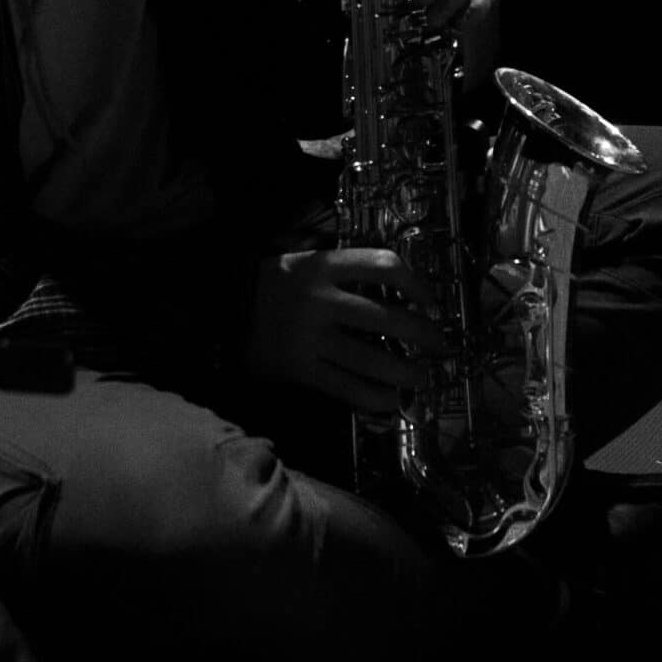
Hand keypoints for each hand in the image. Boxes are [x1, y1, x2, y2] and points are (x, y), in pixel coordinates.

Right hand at [246, 244, 448, 411]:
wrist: (222, 309)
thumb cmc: (273, 284)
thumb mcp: (307, 262)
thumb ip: (346, 273)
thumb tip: (400, 295)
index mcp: (325, 266)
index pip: (384, 265)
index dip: (417, 283)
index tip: (430, 301)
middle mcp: (321, 300)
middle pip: (389, 318)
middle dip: (424, 334)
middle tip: (439, 344)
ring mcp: (311, 337)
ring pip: (373, 360)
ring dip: (407, 372)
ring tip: (420, 377)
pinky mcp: (301, 368)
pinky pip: (348, 388)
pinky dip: (376, 397)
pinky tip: (391, 399)